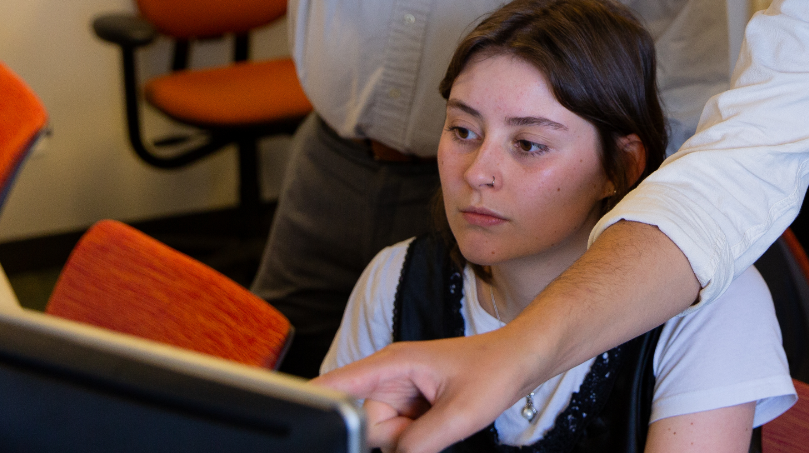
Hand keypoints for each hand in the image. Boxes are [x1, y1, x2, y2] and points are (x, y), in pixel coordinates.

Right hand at [313, 329, 537, 452]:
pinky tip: (441, 424)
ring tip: (443, 417)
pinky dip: (417, 441)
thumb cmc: (494, 370)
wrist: (520, 362)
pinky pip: (401, 440)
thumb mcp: (458, 414)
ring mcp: (399, 394)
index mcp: (391, 365)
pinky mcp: (410, 409)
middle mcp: (388, 378)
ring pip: (384, 439)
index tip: (287, 415)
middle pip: (365, 427)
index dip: (310, 402)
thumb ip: (418, 445)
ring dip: (410, 442)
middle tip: (432, 420)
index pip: (336, 386)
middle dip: (395, 438)